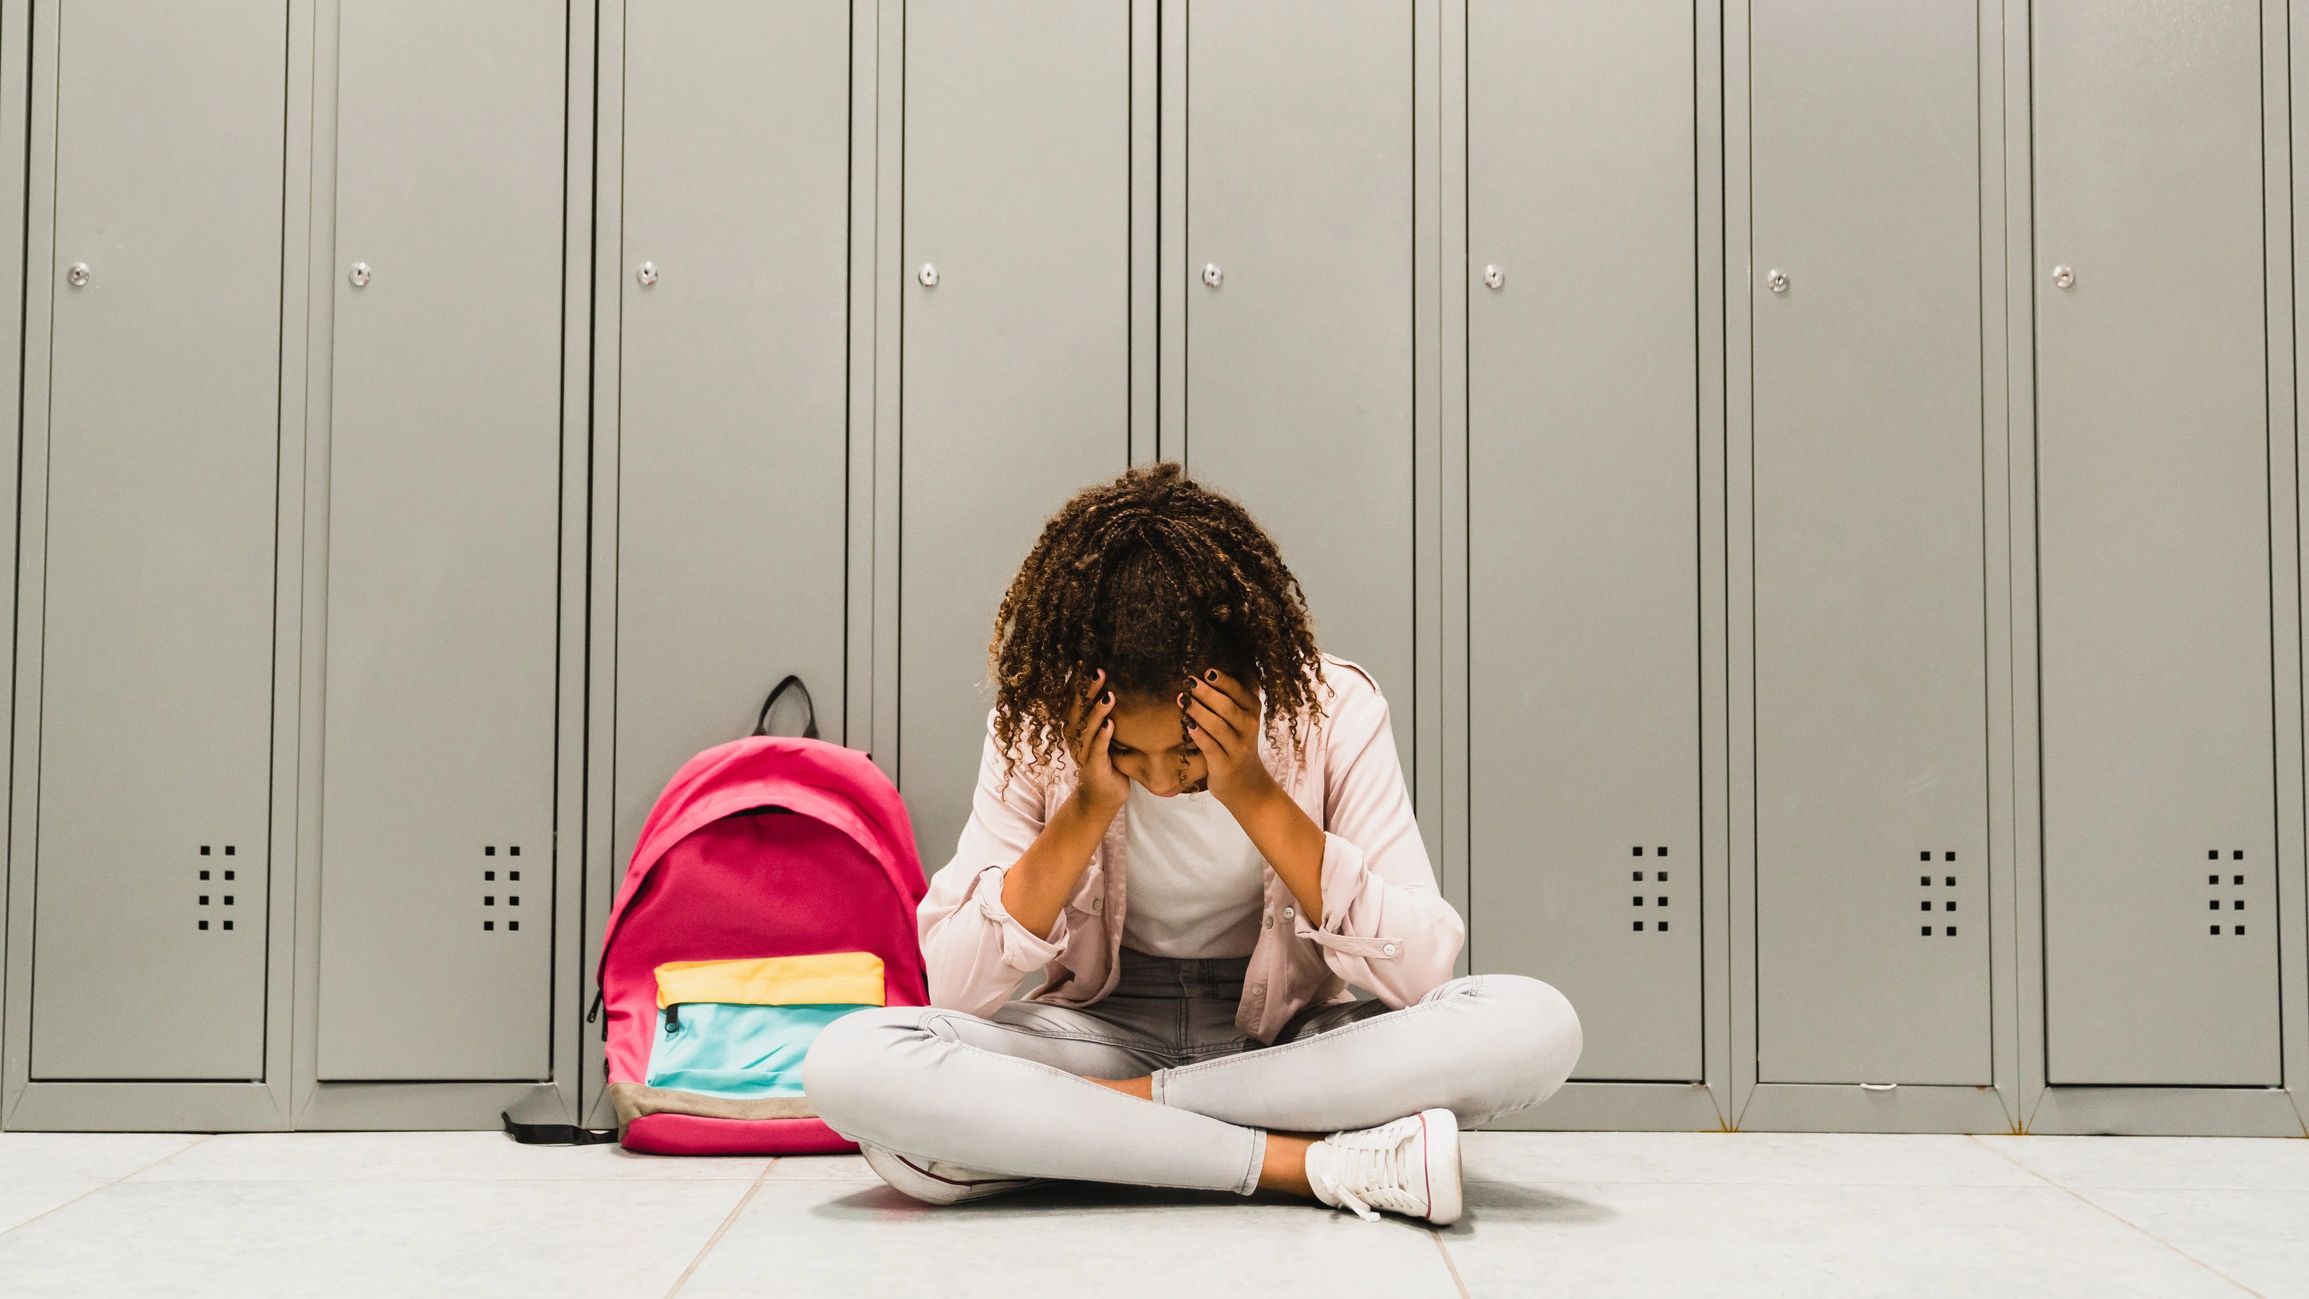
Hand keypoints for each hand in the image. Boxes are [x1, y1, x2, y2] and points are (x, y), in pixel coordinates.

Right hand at [1063, 668, 1128, 816]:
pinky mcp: (1093, 767)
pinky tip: (1110, 725)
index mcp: (1075, 729)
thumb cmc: (1108, 761)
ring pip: (1087, 729)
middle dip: (1088, 691)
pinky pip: (1097, 750)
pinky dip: (1102, 737)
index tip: (1085, 663)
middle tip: (1099, 672)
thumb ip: (1104, 714)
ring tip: (1109, 696)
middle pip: (1078, 711)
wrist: (1104, 796)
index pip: (1073, 702)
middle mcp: (1074, 739)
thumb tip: (1117, 686)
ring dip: (1097, 712)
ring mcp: (1082, 754)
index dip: (1078, 684)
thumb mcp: (1104, 734)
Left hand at [1179, 668, 1276, 807]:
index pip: (1241, 692)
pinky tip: (1187, 725)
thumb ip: (1229, 700)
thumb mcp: (1240, 721)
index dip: (1224, 681)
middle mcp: (1249, 729)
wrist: (1246, 784)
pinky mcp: (1225, 765)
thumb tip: (1204, 673)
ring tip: (1182, 700)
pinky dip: (1199, 735)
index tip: (1207, 671)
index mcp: (1253, 712)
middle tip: (1189, 682)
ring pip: (1218, 726)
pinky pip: (1211, 747)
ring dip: (1199, 711)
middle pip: (1228, 707)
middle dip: (1208, 693)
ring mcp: (1238, 748)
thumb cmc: (1235, 745)